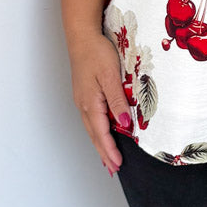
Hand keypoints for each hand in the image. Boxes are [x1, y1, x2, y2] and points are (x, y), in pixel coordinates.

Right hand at [68, 31, 132, 175]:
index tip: (117, 166)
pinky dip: (98, 132)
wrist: (82, 36)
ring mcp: (83, 100)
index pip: (102, 133)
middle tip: (113, 170)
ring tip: (108, 159)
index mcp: (90, 103)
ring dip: (100, 145)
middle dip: (104, 154)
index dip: (110, 151)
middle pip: (95, 135)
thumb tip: (124, 125)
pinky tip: (102, 134)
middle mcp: (84, 105)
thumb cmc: (97, 52)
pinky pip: (91, 119)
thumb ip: (118, 101)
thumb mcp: (111, 76)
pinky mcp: (85, 94)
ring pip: (92, 128)